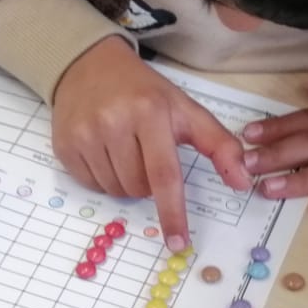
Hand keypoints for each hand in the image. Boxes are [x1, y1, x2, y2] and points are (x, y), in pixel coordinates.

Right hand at [51, 39, 251, 249]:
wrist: (89, 66)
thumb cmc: (143, 92)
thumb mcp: (185, 109)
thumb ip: (219, 144)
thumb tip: (244, 182)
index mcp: (149, 112)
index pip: (164, 174)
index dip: (173, 212)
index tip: (179, 242)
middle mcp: (113, 122)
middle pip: (140, 188)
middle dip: (149, 184)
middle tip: (146, 154)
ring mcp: (85, 135)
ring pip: (116, 191)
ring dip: (126, 183)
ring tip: (125, 150)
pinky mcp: (64, 146)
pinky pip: (91, 185)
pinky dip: (104, 178)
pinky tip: (104, 151)